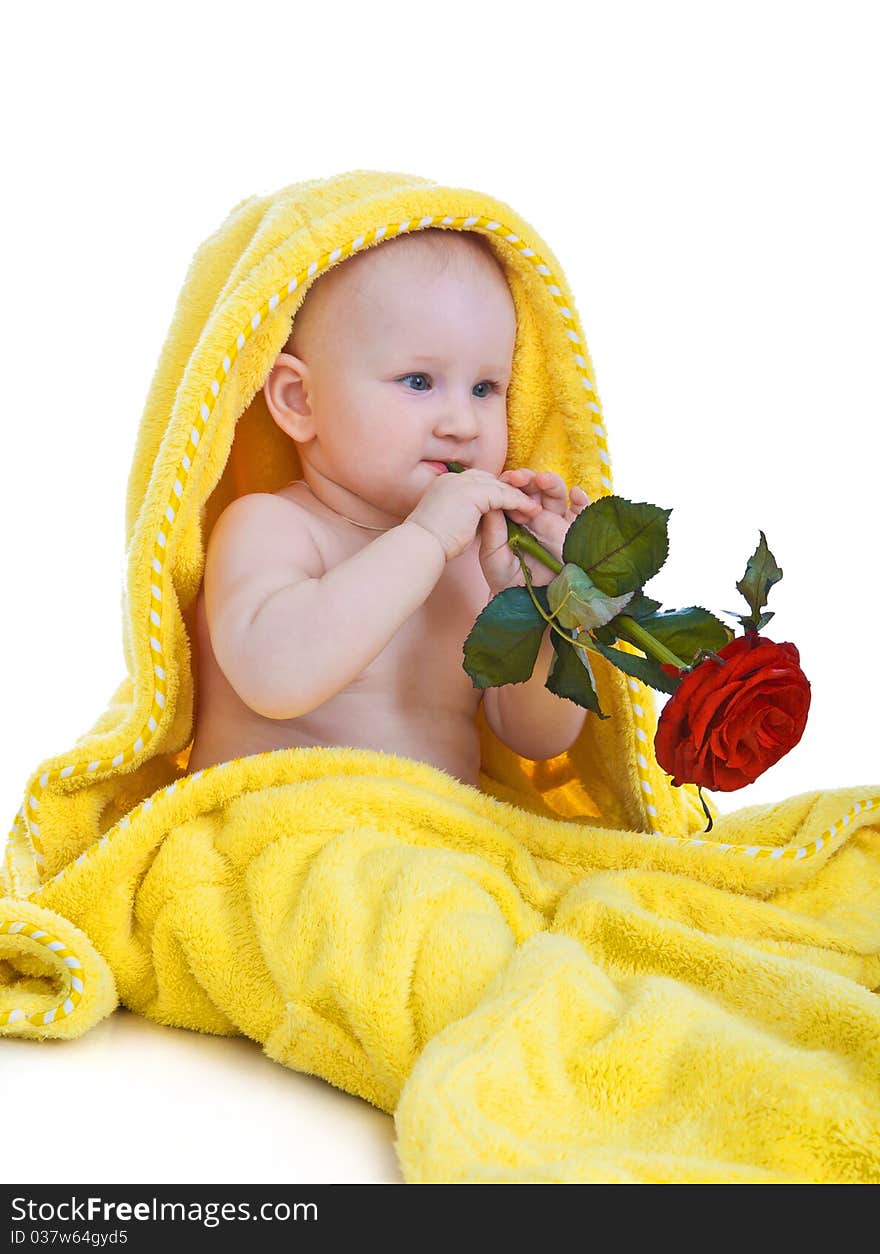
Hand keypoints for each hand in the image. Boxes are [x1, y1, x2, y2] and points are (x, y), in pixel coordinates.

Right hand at [406, 467, 541, 560]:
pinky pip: (503, 494)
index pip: (477, 483)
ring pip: (499, 486)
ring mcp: (463, 483)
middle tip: (527, 505)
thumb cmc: (432, 543)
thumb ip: (464, 515)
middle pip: (490, 480)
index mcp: (445, 484)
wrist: (421, 544)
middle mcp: (454, 479)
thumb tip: (481, 520)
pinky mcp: (473, 493)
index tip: (509, 507)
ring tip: (533, 509)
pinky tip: (529, 511)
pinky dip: (518, 502)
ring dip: (518, 497)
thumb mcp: (449, 523)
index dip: (495, 494)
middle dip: (509, 492)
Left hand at [479, 468, 590, 594]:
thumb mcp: (493, 553)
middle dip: (530, 479)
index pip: (516, 492)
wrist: (523, 603)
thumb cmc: (505, 579)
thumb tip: (490, 501)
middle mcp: (538, 518)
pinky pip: (582, 515)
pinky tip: (575, 494)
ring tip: (543, 481)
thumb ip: (492, 528)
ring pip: (558, 497)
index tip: (504, 480)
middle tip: (519, 478)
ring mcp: (557, 525)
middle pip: (537, 489)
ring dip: (552, 484)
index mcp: (517, 518)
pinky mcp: (574, 535)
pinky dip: (582, 501)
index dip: (512, 483)